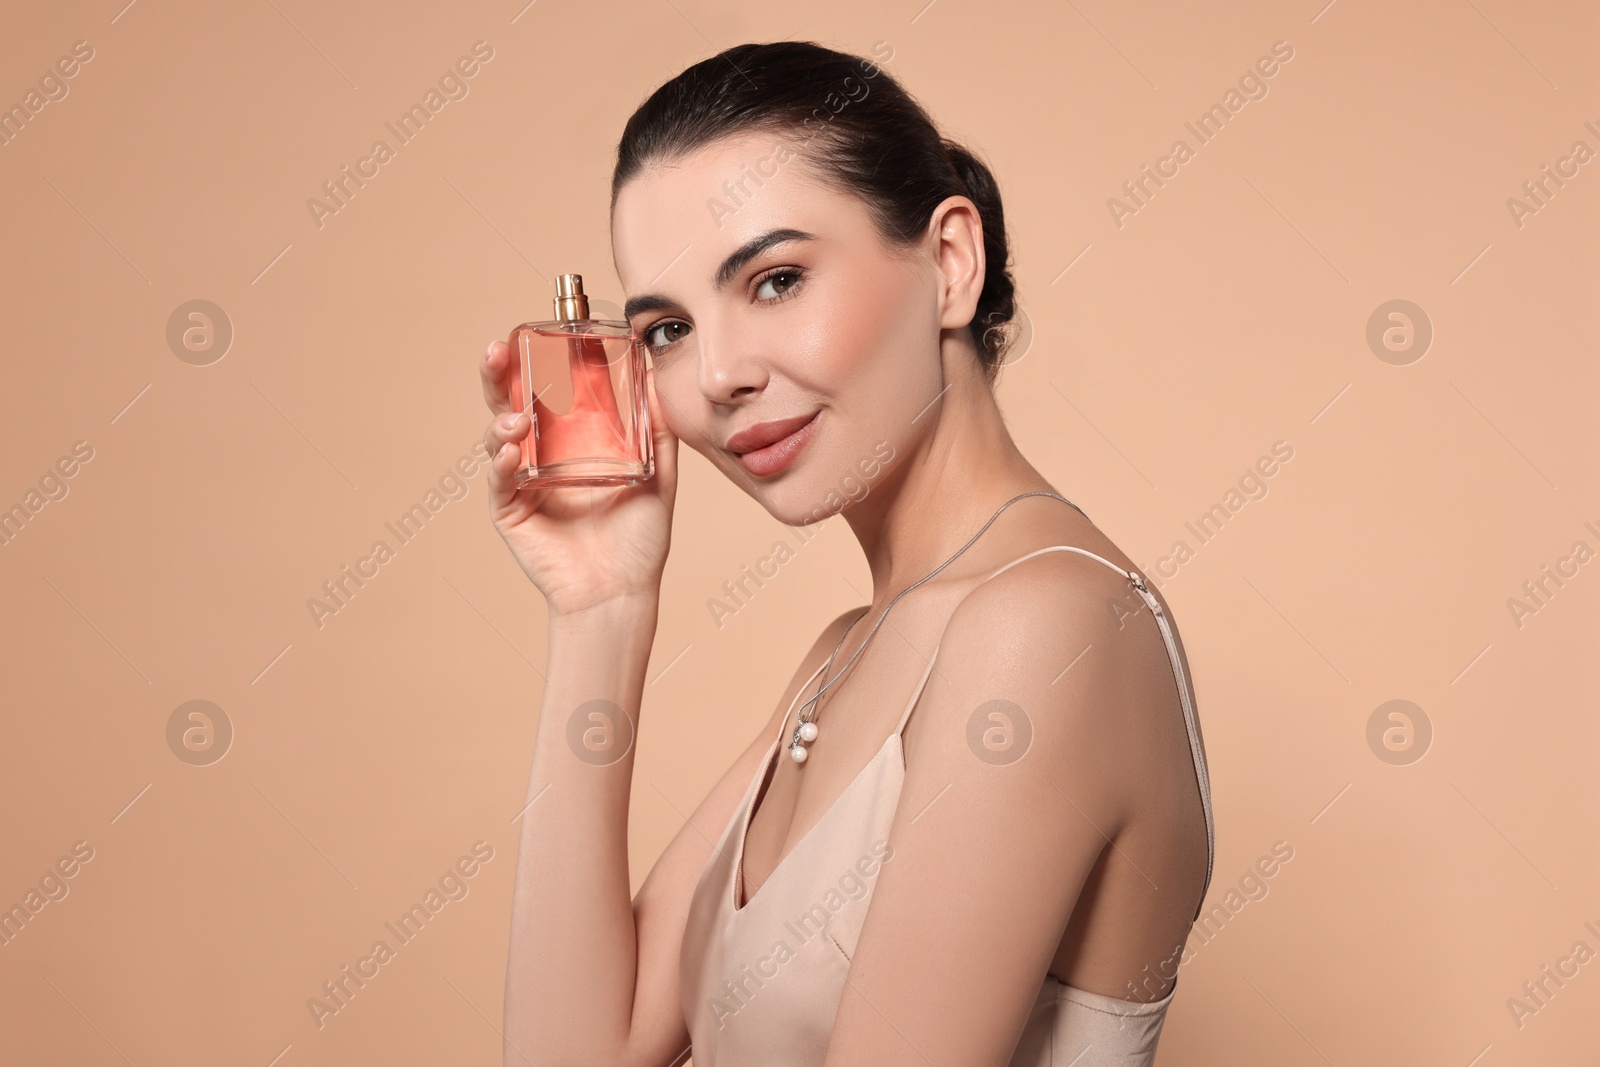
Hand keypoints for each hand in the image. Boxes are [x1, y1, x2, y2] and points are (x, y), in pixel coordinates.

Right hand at [477, 338, 678, 616]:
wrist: (623, 589)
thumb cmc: (639, 536)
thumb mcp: (658, 473)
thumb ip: (656, 427)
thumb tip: (657, 373)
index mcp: (571, 436)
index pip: (546, 386)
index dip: (535, 358)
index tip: (536, 329)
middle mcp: (541, 451)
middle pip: (510, 400)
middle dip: (497, 373)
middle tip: (497, 349)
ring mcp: (521, 479)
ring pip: (497, 436)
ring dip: (501, 419)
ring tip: (516, 418)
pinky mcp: (510, 510)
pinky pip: (499, 480)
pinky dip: (501, 463)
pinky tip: (512, 451)